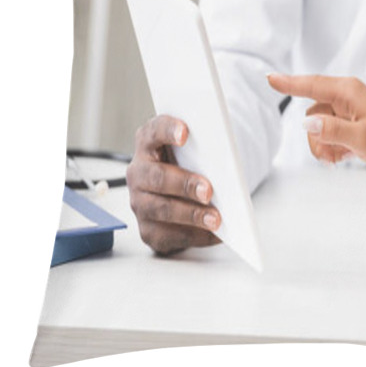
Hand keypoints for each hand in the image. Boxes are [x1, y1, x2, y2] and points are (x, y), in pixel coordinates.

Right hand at [126, 115, 221, 254]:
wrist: (181, 190)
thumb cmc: (191, 163)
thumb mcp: (194, 149)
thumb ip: (203, 146)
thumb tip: (227, 157)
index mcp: (148, 143)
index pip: (154, 131)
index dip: (168, 131)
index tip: (185, 133)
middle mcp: (138, 172)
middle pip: (157, 177)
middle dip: (184, 184)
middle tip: (208, 191)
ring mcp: (140, 202)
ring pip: (161, 209)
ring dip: (191, 215)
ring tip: (215, 218)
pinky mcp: (148, 229)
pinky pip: (168, 235)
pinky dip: (194, 235)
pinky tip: (214, 234)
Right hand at [267, 73, 365, 182]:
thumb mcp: (359, 138)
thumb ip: (330, 130)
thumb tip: (306, 123)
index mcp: (347, 91)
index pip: (310, 85)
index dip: (289, 83)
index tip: (269, 78)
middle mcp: (346, 96)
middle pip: (312, 114)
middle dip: (315, 137)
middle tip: (329, 156)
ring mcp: (349, 110)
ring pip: (319, 127)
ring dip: (323, 145)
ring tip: (339, 158)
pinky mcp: (352, 122)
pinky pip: (330, 133)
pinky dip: (332, 147)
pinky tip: (345, 156)